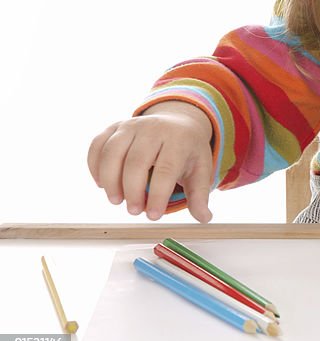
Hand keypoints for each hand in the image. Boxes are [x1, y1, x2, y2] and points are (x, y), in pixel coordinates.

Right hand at [87, 101, 214, 222]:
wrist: (179, 122)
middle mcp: (153, 128)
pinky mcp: (114, 127)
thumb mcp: (200, 170)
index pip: (166, 169)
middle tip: (134, 211)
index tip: (153, 216)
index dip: (157, 195)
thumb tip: (204, 218)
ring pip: (112, 152)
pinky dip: (94, 167)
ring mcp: (131, 125)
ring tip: (117, 200)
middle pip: (136, 162)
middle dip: (132, 191)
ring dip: (110, 181)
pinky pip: (97, 145)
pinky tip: (102, 185)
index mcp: (178, 139)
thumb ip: (199, 195)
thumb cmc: (187, 150)